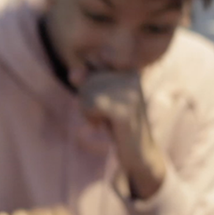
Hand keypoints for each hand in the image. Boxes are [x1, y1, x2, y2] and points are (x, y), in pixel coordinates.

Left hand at [72, 70, 166, 199]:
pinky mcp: (124, 111)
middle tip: (106, 113)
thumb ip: (85, 79)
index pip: (91, 61)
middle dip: (88, 99)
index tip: (106, 99)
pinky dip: (91, 118)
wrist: (140, 153)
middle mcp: (132, 75)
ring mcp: (130, 92)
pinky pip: (90, 106)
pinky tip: (104, 125)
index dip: (89, 84)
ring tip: (106, 119)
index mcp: (129, 67)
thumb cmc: (116, 123)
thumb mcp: (98, 95)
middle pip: (87, 79)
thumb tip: (73, 74)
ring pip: (86, 92)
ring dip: (88, 110)